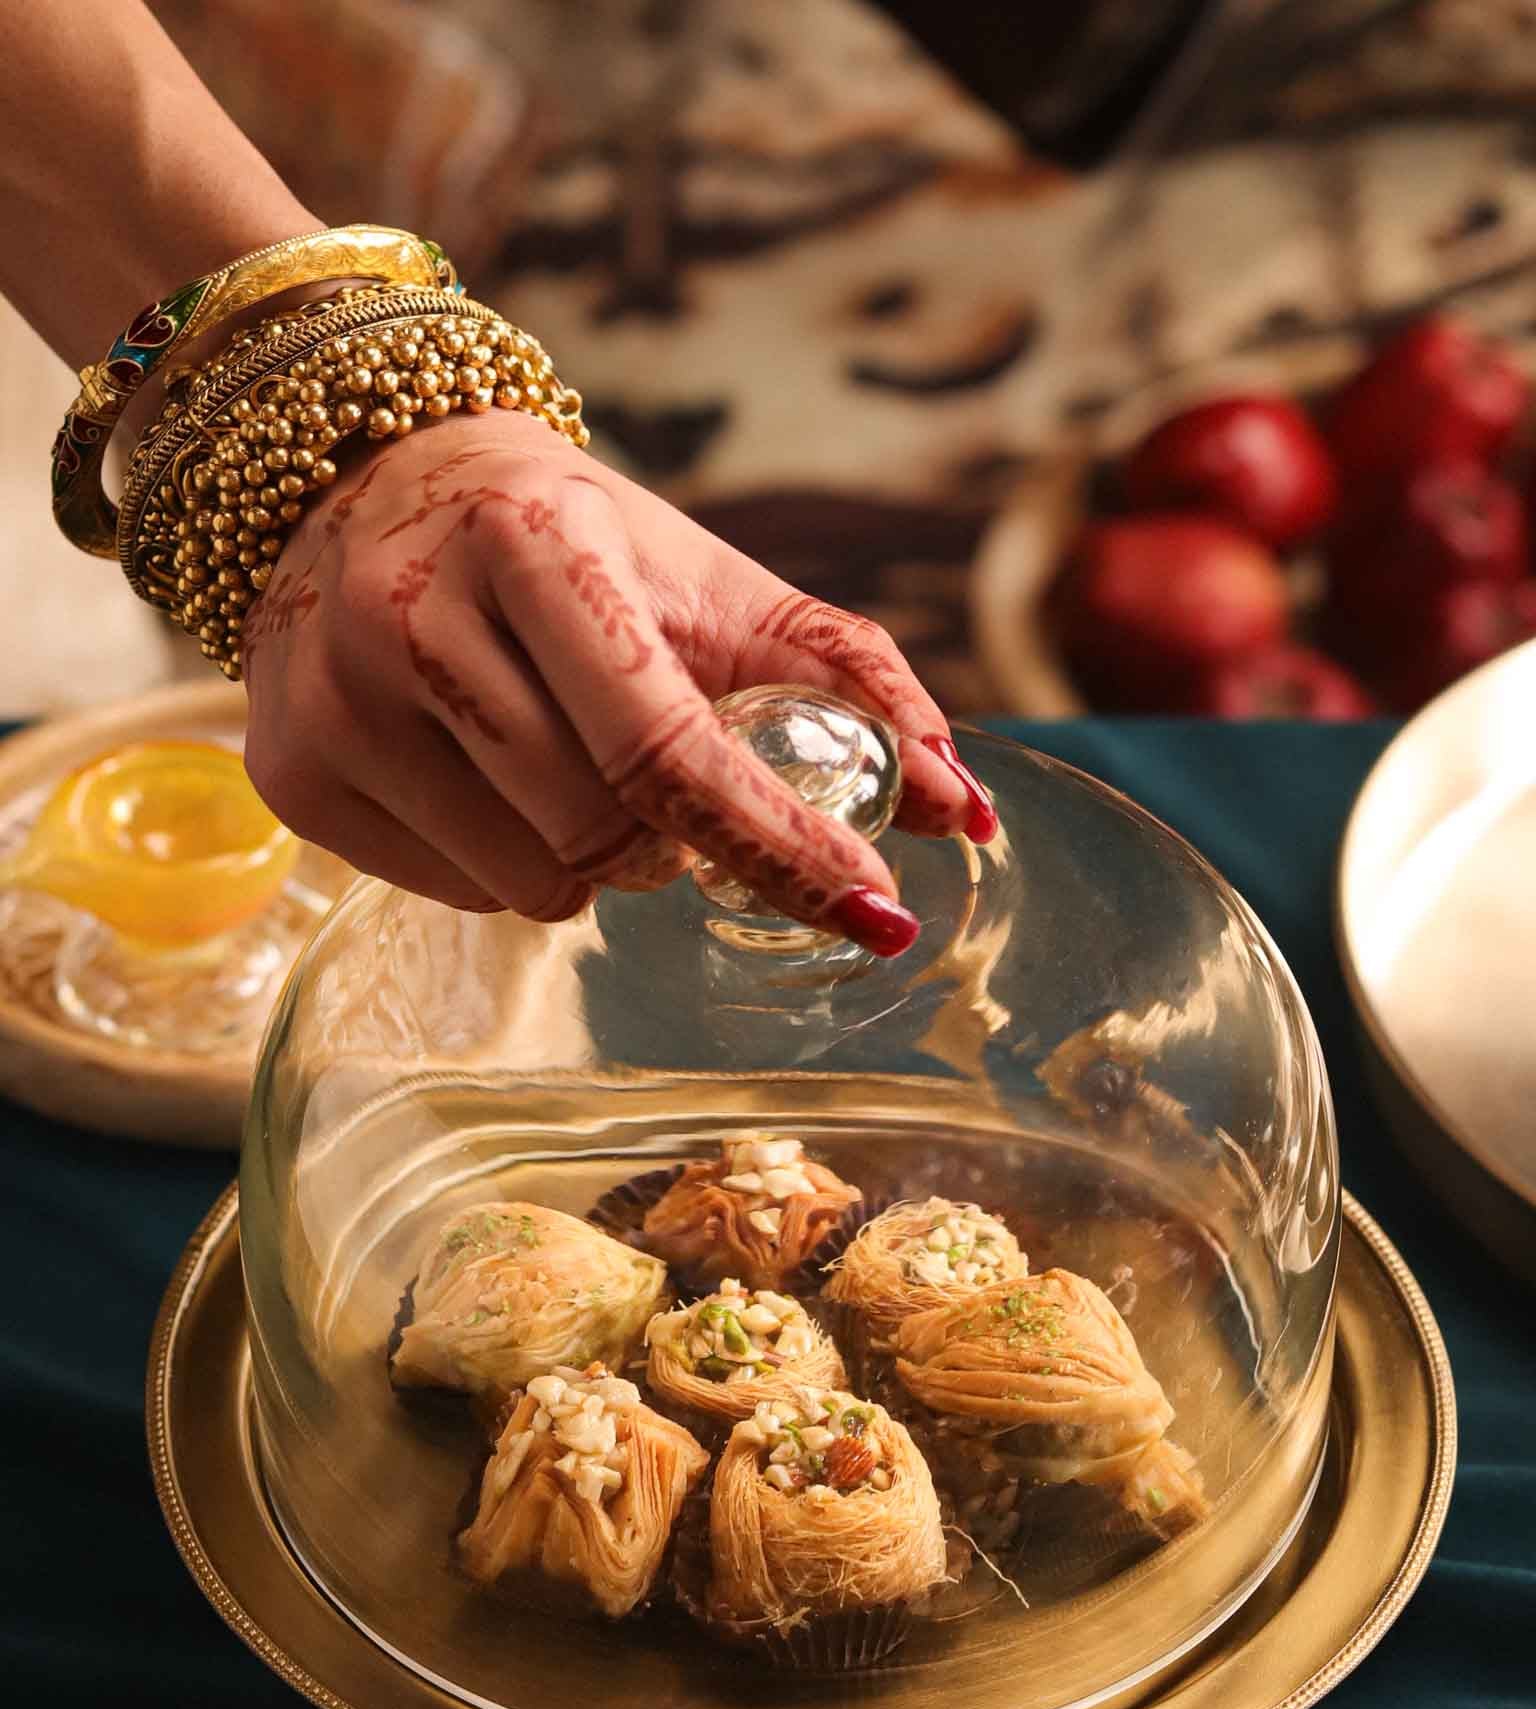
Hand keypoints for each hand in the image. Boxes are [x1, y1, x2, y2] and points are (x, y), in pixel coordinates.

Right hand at [240, 410, 994, 955]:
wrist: (365, 480)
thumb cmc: (566, 538)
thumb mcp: (707, 579)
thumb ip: (844, 681)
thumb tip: (962, 808)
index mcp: (535, 542)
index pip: (668, 747)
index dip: (781, 843)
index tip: (878, 910)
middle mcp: (414, 616)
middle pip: (606, 835)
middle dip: (670, 839)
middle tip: (655, 774)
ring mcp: (337, 699)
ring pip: (536, 886)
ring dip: (594, 860)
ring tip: (558, 757)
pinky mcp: (294, 772)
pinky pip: (462, 894)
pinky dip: (511, 865)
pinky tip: (483, 773)